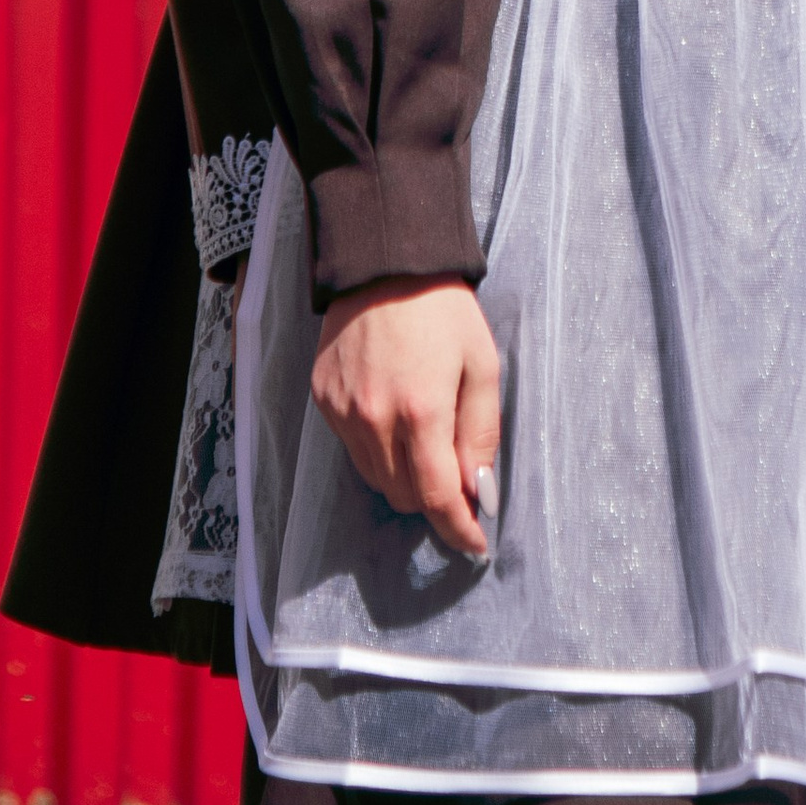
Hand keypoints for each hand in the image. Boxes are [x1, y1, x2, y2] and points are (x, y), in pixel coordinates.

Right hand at [312, 280, 502, 558]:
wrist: (384, 261)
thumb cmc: (444, 310)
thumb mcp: (482, 365)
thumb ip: (481, 433)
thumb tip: (480, 491)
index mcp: (420, 412)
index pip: (437, 496)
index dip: (459, 528)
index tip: (476, 543)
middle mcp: (374, 420)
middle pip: (404, 495)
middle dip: (435, 499)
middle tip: (459, 479)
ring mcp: (342, 412)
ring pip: (375, 478)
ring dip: (405, 477)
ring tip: (427, 442)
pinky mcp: (323, 400)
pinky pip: (353, 447)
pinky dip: (378, 449)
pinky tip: (395, 416)